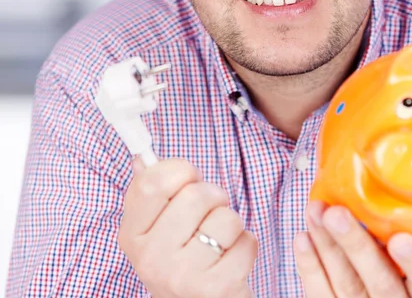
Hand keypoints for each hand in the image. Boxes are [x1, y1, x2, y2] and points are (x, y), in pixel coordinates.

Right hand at [119, 158, 256, 297]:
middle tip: (209, 213)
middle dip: (214, 196)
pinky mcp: (214, 289)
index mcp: (132, 235)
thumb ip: (152, 191)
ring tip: (219, 239)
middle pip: (195, 195)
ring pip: (225, 217)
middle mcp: (150, 258)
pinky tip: (230, 258)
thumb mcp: (158, 227)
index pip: (151, 182)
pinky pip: (247, 241)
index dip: (180, 170)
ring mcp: (181, 276)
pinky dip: (246, 244)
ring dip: (231, 222)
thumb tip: (140, 159)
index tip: (189, 178)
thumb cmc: (182, 255)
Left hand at [294, 201, 411, 297]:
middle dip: (356, 245)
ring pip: (347, 284)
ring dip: (327, 245)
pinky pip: (320, 295)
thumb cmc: (389, 268)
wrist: (369, 297)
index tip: (400, 239)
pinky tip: (303, 238)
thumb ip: (395, 231)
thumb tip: (371, 177)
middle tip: (336, 213)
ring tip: (314, 210)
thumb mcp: (403, 257)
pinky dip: (309, 266)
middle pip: (380, 281)